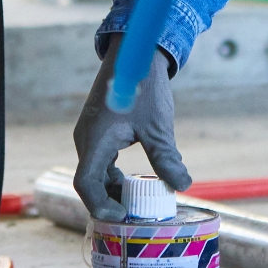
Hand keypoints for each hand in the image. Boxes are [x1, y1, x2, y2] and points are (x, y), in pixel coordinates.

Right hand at [73, 34, 190, 220]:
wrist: (135, 53)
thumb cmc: (143, 85)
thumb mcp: (157, 126)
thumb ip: (166, 158)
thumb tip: (182, 185)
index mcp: (94, 139)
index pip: (85, 184)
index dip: (101, 206)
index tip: (124, 215)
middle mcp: (86, 139)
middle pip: (88, 181)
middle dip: (109, 201)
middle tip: (135, 215)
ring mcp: (90, 134)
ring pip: (94, 171)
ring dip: (111, 188)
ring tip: (137, 200)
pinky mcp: (97, 130)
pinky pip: (99, 160)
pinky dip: (112, 174)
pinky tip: (132, 180)